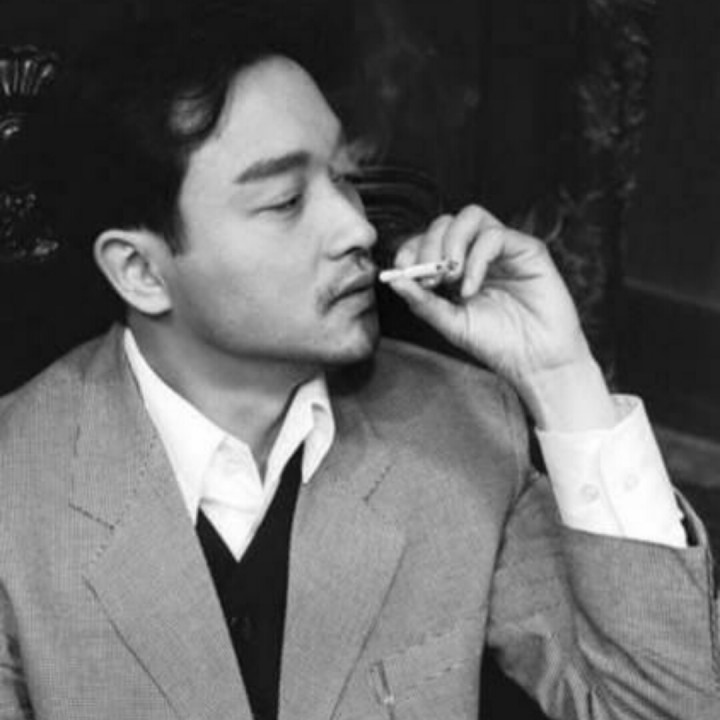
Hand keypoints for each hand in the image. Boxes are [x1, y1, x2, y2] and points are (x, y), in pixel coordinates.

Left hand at [386, 205, 615, 430]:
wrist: (537, 361)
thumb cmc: (497, 344)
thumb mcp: (450, 324)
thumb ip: (423, 302)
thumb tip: (393, 281)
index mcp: (458, 268)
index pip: (428, 240)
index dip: (412, 248)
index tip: (402, 271)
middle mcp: (479, 253)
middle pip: (445, 222)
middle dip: (429, 246)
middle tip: (429, 279)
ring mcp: (503, 249)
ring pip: (471, 216)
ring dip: (452, 243)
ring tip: (451, 278)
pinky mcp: (527, 249)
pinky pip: (495, 236)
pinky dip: (477, 259)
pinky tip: (472, 289)